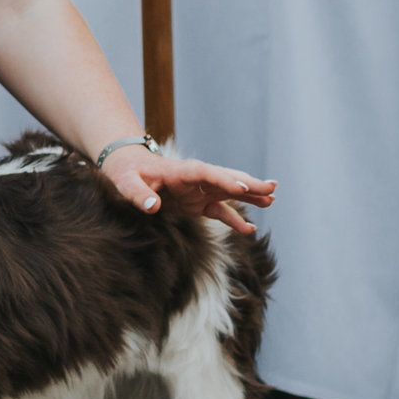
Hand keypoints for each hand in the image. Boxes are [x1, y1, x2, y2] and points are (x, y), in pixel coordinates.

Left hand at [100, 148, 276, 233]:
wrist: (127, 168)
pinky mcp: (197, 202)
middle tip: (272, 188)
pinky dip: (234, 219)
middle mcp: (195, 179)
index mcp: (181, 171)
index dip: (225, 180)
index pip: (207, 174)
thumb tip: (153, 208)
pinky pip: (220, 210)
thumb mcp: (125, 182)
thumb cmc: (125, 174)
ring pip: (229, 192)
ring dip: (250, 195)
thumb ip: (138, 194)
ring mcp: (199, 190)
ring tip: (272, 199)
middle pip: (226, 178)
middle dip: (249, 184)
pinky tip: (250, 230)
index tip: (244, 188)